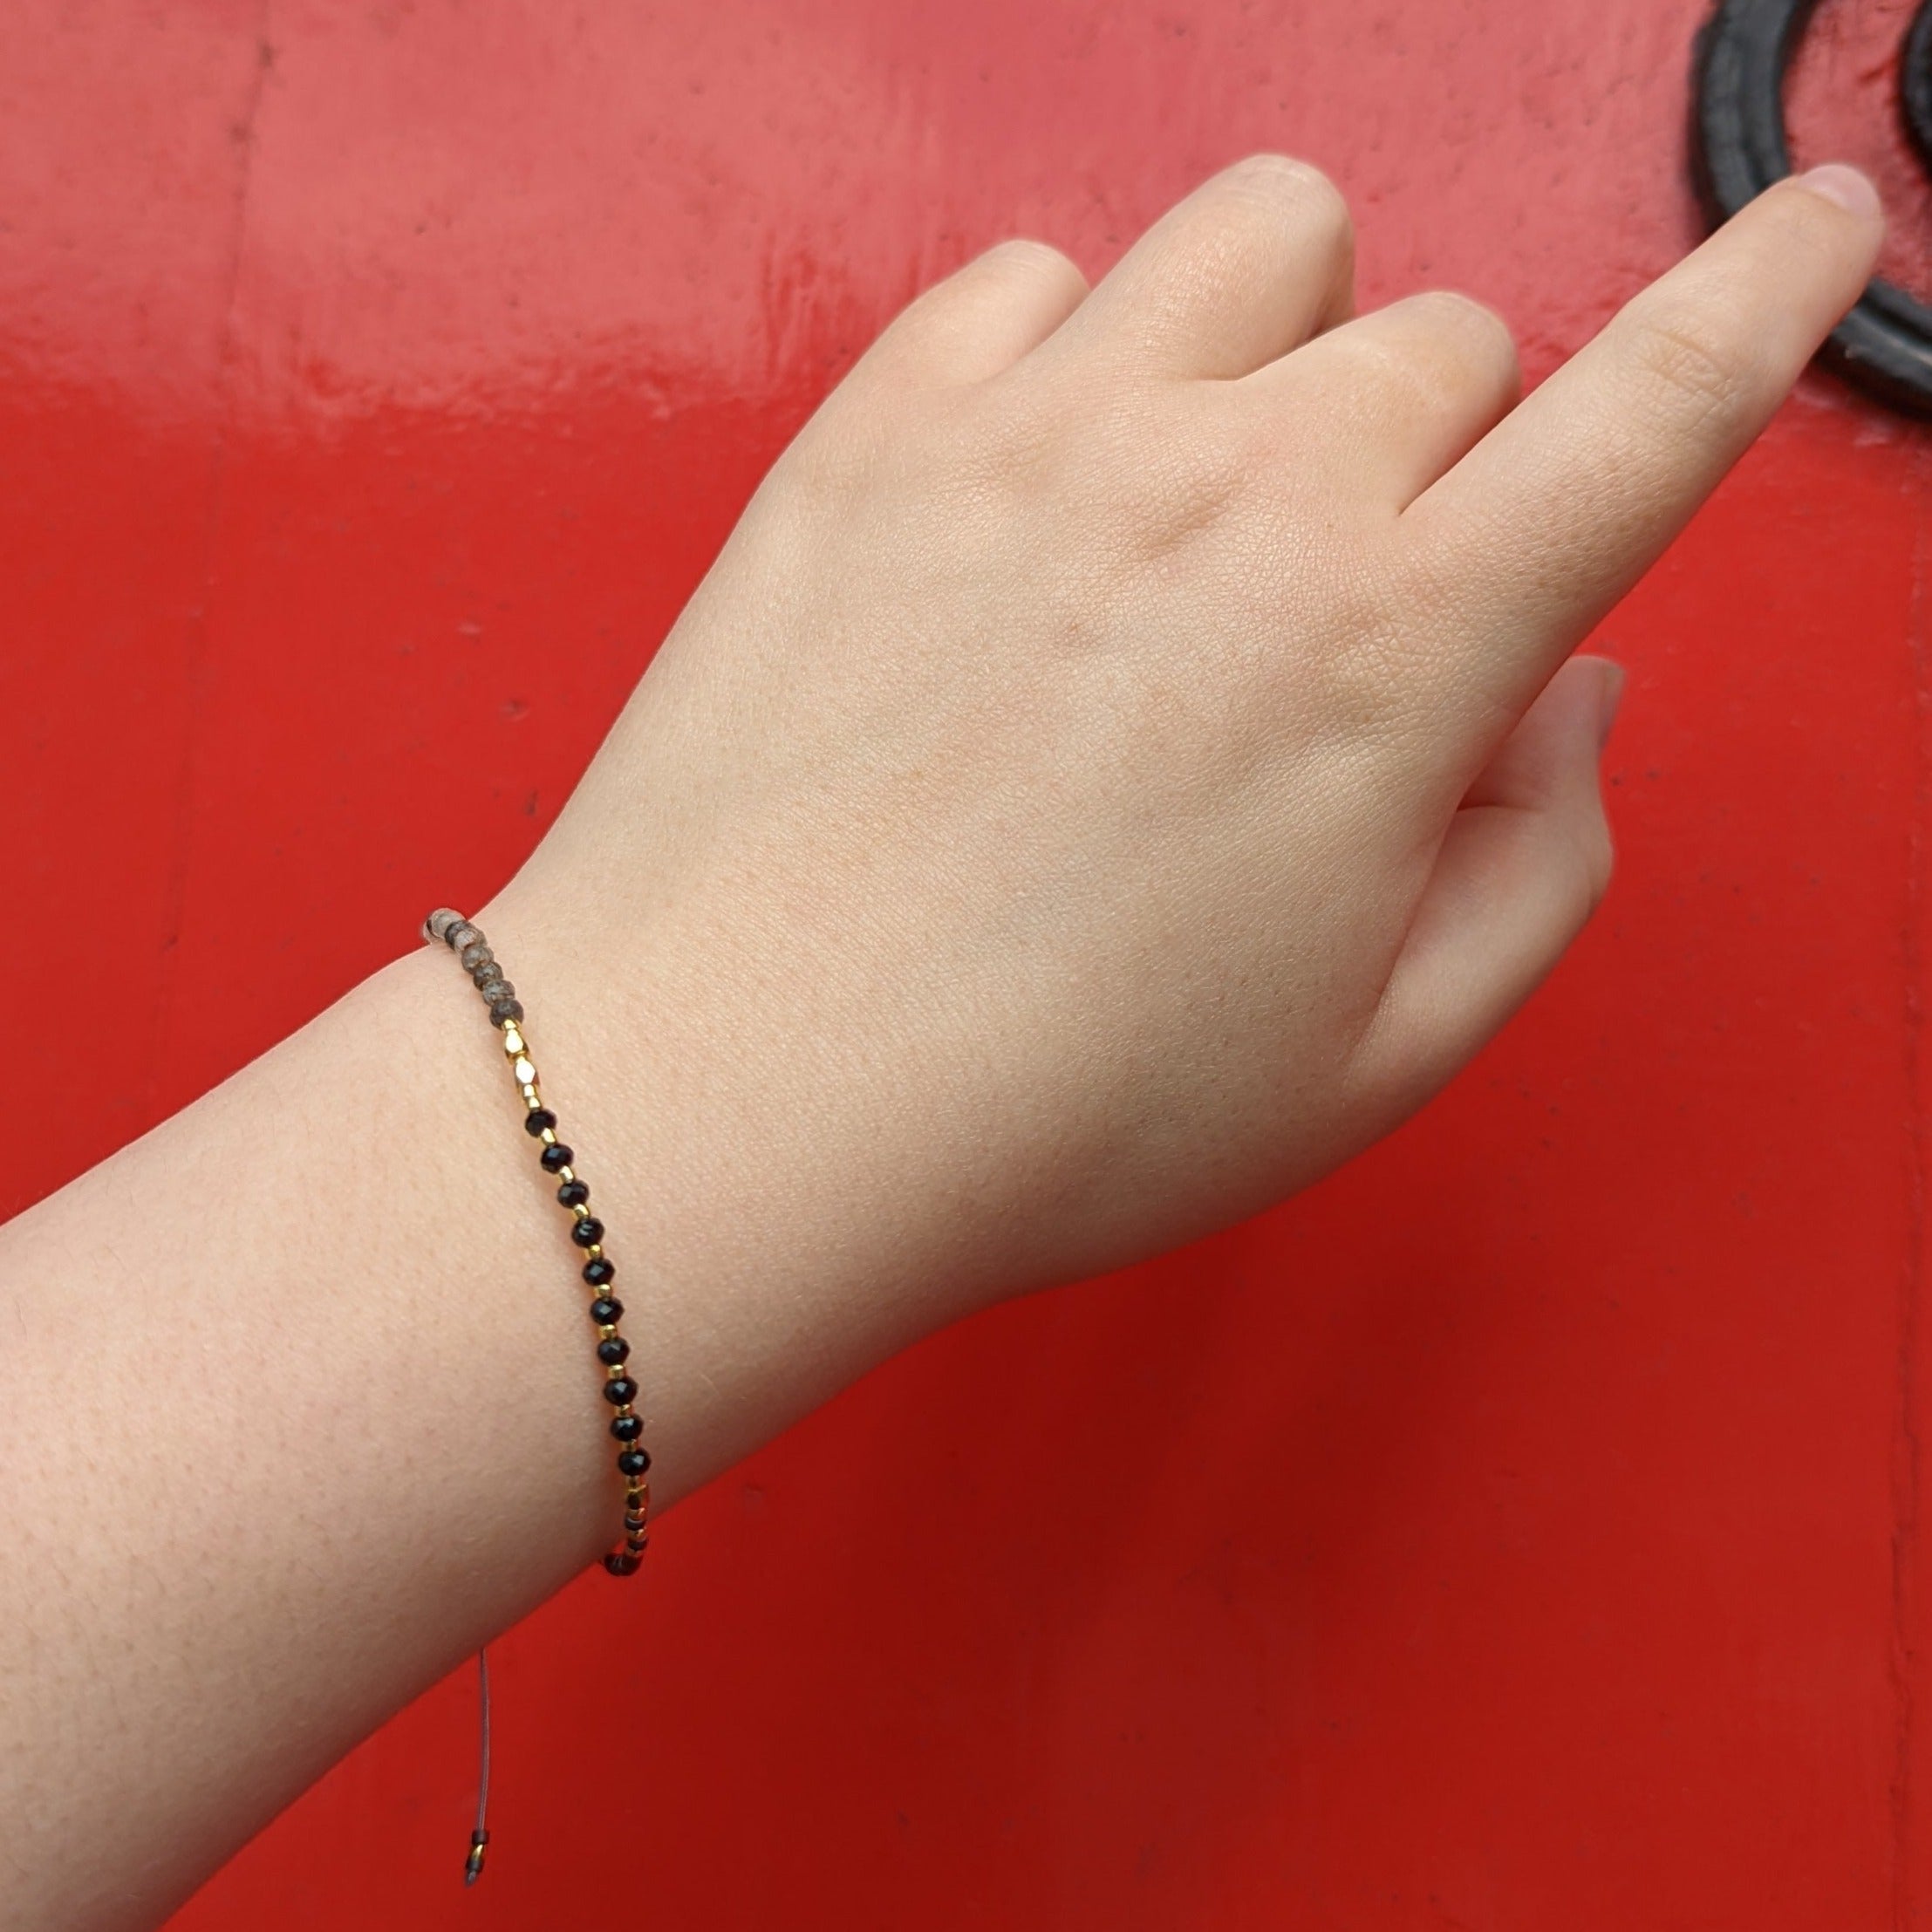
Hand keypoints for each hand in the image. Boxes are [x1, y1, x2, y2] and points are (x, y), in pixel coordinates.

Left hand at [496, 156, 1880, 1337]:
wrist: (737, 1091)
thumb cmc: (1038, 1107)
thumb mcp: (1370, 1057)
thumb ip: (1531, 864)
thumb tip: (1561, 700)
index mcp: (1385, 651)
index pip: (1650, 411)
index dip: (1758, 304)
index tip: (1813, 231)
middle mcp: (1228, 496)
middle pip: (1445, 337)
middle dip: (1445, 454)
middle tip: (1349, 602)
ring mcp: (1043, 436)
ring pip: (1263, 239)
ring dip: (1287, 336)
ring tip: (1215, 487)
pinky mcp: (878, 430)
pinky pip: (1035, 279)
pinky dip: (1082, 346)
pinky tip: (1051, 482)